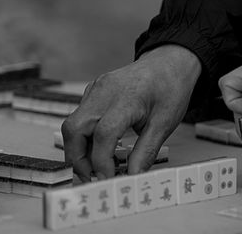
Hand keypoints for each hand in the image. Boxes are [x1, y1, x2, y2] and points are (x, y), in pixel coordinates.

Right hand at [62, 45, 200, 180]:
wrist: (167, 62)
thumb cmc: (169, 89)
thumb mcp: (164, 124)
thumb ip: (145, 152)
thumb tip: (132, 176)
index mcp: (126, 99)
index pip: (103, 134)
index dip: (101, 162)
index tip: (108, 179)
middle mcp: (104, 93)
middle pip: (74, 129)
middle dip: (77, 159)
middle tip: (91, 177)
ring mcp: (95, 90)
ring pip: (72, 124)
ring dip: (78, 149)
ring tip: (95, 165)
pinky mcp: (93, 91)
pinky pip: (80, 116)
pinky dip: (84, 136)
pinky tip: (99, 146)